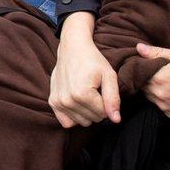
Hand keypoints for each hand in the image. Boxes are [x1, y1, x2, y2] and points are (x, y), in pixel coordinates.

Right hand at [48, 13, 120, 127]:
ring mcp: (58, 102)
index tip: (103, 90)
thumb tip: (116, 120)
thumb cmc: (92, 60)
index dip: (107, 103)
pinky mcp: (53, 102)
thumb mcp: (108, 75)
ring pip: (81, 122)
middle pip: (93, 119)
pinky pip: (66, 122)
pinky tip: (77, 102)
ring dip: (87, 112)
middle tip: (95, 91)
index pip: (103, 114)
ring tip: (86, 94)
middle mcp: (68, 100)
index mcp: (83, 94)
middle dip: (98, 108)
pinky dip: (74, 115)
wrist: (72, 47)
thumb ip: (113, 99)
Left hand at [137, 44, 169, 118]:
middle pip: (142, 84)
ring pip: (149, 95)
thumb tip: (139, 48)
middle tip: (159, 67)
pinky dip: (162, 97)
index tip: (148, 59)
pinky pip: (159, 104)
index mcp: (160, 78)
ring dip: (153, 86)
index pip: (138, 71)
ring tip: (167, 77)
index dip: (141, 64)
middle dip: (146, 75)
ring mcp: (165, 107)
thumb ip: (158, 52)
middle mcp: (160, 95)